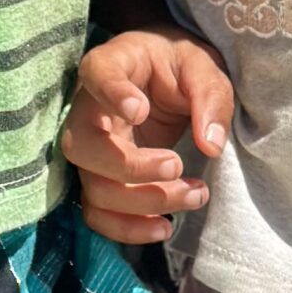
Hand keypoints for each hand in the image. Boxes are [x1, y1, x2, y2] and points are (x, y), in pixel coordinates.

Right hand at [62, 27, 232, 246]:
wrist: (170, 79)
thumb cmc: (181, 67)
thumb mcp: (203, 69)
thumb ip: (210, 98)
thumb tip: (210, 146)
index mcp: (112, 64)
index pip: (97, 74)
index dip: (111, 95)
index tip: (140, 110)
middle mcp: (89, 108)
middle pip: (81, 145)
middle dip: (130, 167)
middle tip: (177, 165)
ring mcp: (91, 147)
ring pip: (93, 186)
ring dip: (143, 202)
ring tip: (195, 195)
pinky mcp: (101, 177)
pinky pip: (97, 213)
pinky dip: (127, 228)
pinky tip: (164, 227)